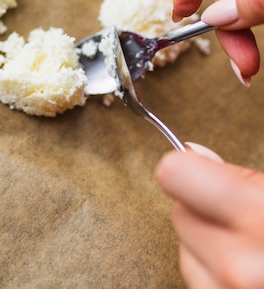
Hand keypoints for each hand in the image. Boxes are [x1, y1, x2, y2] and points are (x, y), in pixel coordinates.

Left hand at [155, 144, 263, 288]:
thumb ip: (245, 178)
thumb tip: (193, 154)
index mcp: (261, 217)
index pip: (175, 174)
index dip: (187, 170)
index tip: (198, 172)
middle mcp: (241, 264)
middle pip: (179, 212)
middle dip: (204, 210)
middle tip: (245, 217)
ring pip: (184, 250)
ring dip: (208, 246)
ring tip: (254, 249)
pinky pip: (197, 280)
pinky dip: (214, 273)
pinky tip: (248, 270)